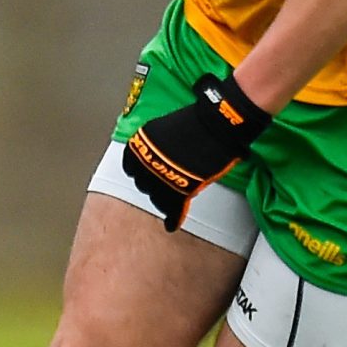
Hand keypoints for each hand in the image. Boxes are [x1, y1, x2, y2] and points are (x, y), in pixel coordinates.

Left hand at [122, 74, 270, 231]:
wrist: (215, 125)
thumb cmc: (196, 122)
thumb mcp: (166, 129)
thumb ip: (158, 145)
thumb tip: (160, 154)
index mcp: (141, 145)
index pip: (130, 166)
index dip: (140, 171)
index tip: (146, 174)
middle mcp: (147, 163)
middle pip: (143, 183)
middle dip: (151, 184)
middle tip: (163, 185)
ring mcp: (162, 178)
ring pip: (155, 198)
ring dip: (162, 199)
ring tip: (169, 201)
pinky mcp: (179, 190)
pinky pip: (171, 208)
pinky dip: (172, 217)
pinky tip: (172, 224)